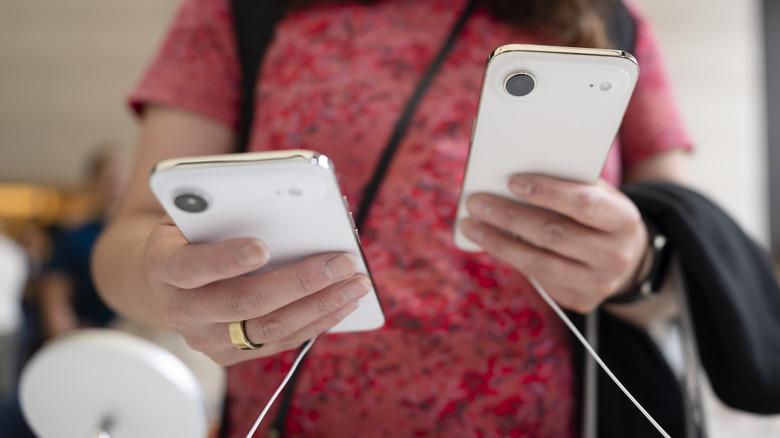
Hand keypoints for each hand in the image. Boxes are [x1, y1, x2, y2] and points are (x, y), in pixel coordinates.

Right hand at [144, 216, 370, 364]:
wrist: (167, 280)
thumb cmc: (190, 233)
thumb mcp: (191, 213)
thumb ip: (220, 207)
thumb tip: (279, 197)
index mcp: (163, 267)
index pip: (190, 267)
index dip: (225, 260)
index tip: (262, 247)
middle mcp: (181, 310)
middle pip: (244, 302)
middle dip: (300, 282)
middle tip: (342, 262)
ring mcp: (207, 338)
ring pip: (269, 329)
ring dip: (320, 305)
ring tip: (356, 284)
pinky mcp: (231, 354)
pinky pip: (280, 342)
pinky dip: (316, 322)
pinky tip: (343, 302)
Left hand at [459, 174, 649, 312]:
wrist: (627, 258)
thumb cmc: (599, 215)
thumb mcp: (598, 195)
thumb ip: (568, 184)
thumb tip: (514, 175)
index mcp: (623, 220)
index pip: (584, 204)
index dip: (547, 192)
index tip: (512, 181)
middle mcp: (615, 255)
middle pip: (554, 234)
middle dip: (510, 217)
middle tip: (477, 202)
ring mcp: (598, 283)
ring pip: (540, 263)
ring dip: (499, 242)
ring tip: (471, 225)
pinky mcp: (579, 300)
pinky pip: (538, 278)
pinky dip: (510, 258)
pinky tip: (489, 242)